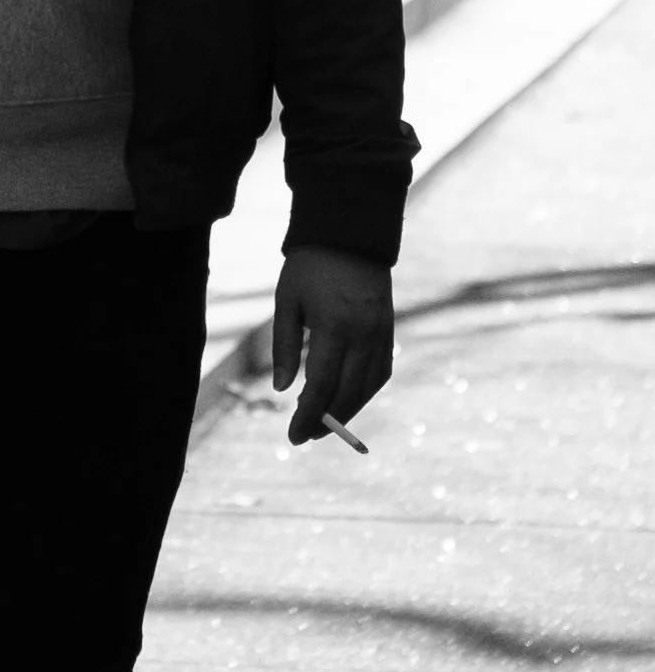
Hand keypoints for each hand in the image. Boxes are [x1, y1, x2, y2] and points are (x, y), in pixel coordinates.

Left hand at [272, 248, 393, 444]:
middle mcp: (364, 334)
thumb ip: (285, 347)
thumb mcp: (287, 302)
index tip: (294, 437)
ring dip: (348, 410)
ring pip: (368, 387)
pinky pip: (381, 371)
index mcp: (335, 327)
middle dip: (327, 420)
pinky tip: (348, 399)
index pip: (322, 386)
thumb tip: (283, 389)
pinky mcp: (389, 330)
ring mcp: (381, 333)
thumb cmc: (309, 267)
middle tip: (306, 436)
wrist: (349, 234)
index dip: (308, 416)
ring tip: (325, 424)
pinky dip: (366, 391)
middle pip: (348, 393)